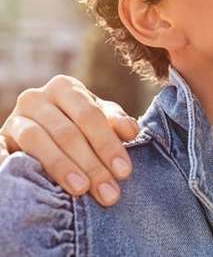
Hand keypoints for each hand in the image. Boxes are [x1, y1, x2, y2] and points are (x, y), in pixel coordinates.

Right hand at [0, 75, 138, 205]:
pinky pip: (0, 150)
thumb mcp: (98, 117)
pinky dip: (9, 163)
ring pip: (37, 140)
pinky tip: (27, 183)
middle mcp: (37, 98)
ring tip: (81, 190)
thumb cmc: (78, 124)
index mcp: (65, 88)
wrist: (40, 127)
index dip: (108, 144)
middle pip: (67, 132)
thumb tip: (131, 132)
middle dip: (91, 165)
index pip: (90, 116)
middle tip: (109, 192)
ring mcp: (14, 118)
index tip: (124, 172)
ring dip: (61, 167)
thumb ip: (115, 121)